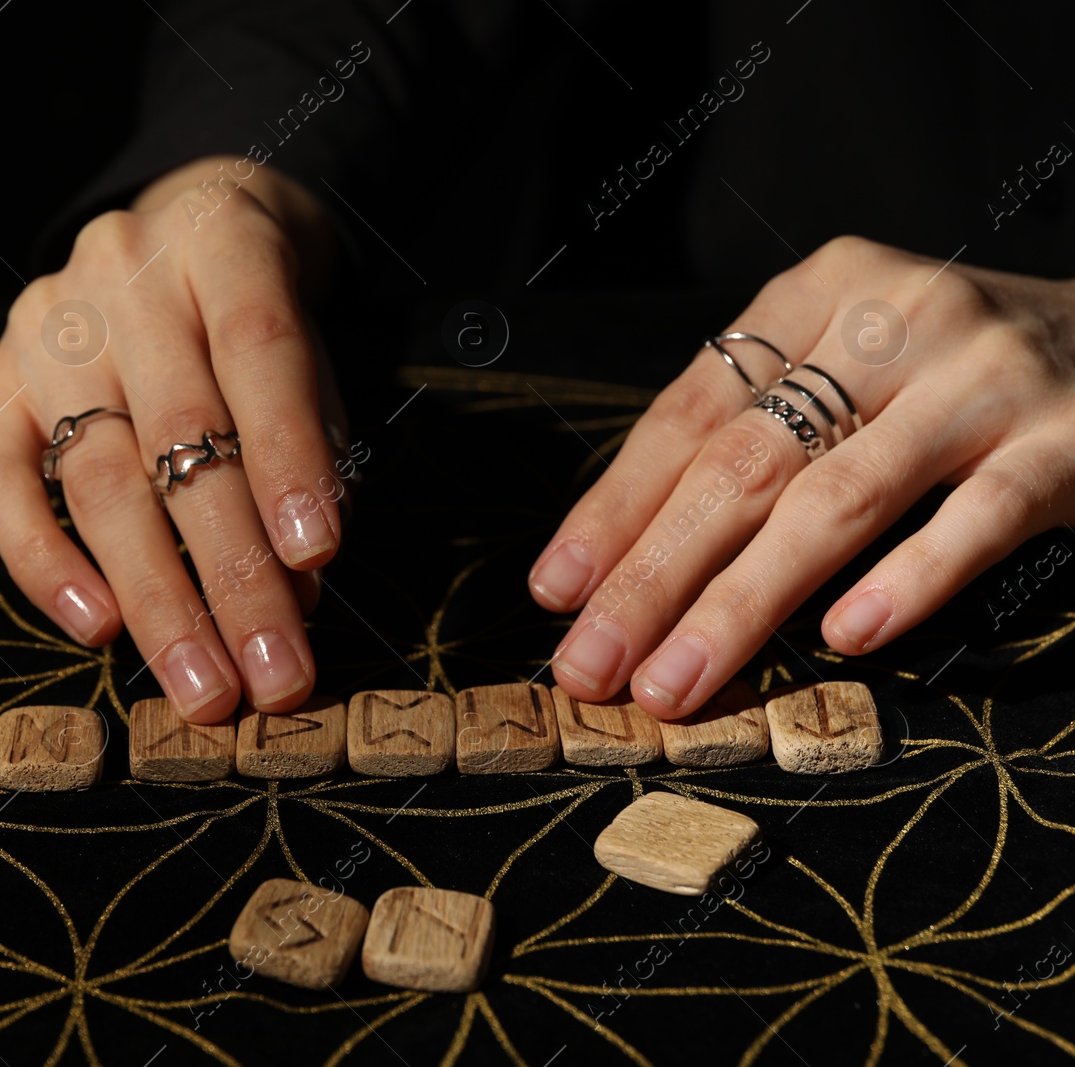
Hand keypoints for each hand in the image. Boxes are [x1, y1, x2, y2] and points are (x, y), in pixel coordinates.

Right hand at [0, 156, 343, 722]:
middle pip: (177, 433)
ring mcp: (43, 326)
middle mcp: (122, 274)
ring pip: (97, 476)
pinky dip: (45, 563)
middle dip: (232, 571)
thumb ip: (307, 448)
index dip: (287, 457)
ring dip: (155, 597)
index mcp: (220, 239)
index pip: (256, 347)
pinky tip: (96, 628)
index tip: (316, 562)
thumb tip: (295, 584)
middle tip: (271, 676)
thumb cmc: (256, 317)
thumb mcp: (307, 354)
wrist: (178, 232)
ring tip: (202, 685)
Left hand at [528, 235, 1074, 718]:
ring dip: (742, 605)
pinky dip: (906, 581)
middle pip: (743, 464)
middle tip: (592, 666)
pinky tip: (844, 642)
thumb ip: (752, 433)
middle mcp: (892, 320)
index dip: (615, 508)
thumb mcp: (844, 364)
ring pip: (837, 502)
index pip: (688, 414)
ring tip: (675, 682)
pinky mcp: (1063, 443)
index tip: (557, 591)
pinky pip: (975, 521)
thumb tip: (622, 556)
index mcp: (817, 295)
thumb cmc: (950, 374)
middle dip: (652, 576)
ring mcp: (981, 379)